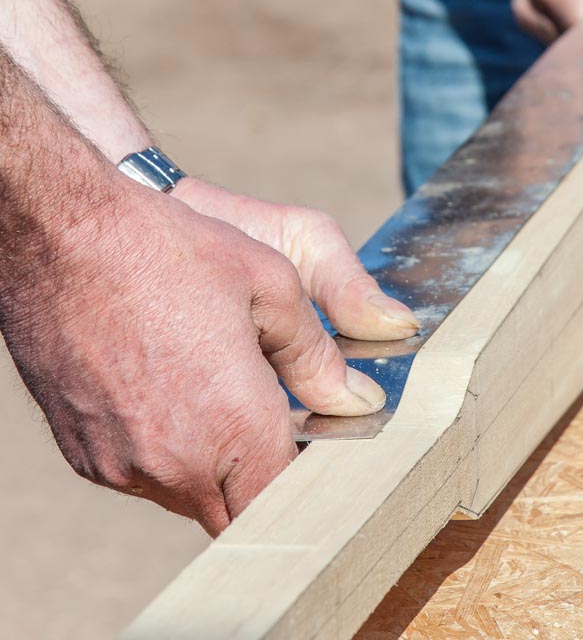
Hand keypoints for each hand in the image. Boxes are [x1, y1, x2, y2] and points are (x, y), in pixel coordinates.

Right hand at [2, 179, 412, 535]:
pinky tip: (175, 390)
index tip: (318, 441)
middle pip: (239, 508)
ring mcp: (121, 465)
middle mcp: (174, 463)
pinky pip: (144, 476)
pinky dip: (170, 451)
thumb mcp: (271, 285)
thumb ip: (319, 357)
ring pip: (190, 496)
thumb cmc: (169, 250)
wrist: (60, 236)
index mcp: (231, 424)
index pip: (286, 497)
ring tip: (222, 393)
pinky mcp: (84, 455)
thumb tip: (358, 399)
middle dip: (265, 474)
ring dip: (216, 467)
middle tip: (279, 417)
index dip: (309, 475)